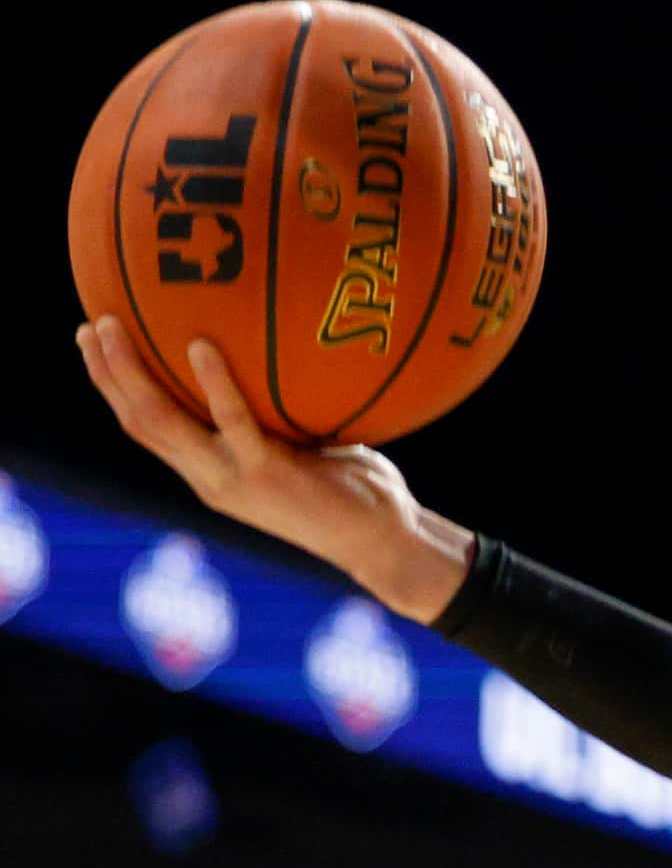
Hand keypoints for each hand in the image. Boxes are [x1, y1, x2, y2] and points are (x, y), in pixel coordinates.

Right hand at [73, 316, 469, 621]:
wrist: (384, 543)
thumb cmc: (355, 491)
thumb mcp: (307, 444)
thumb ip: (282, 411)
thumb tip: (285, 350)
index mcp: (211, 472)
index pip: (146, 429)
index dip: (115, 388)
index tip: (94, 343)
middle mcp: (210, 478)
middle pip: (137, 422)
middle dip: (107, 373)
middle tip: (90, 325)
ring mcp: (233, 479)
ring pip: (160, 422)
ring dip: (131, 373)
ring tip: (114, 326)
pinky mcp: (266, 475)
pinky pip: (232, 422)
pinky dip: (213, 383)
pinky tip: (199, 345)